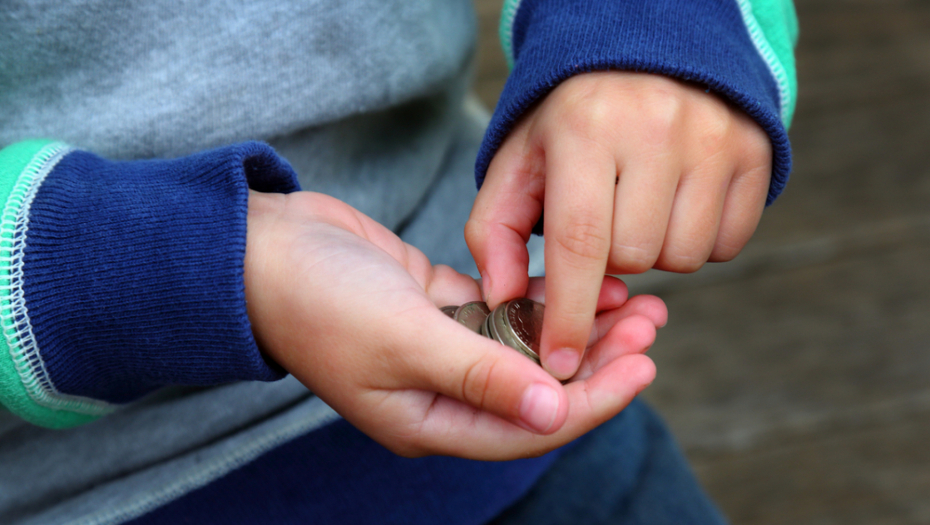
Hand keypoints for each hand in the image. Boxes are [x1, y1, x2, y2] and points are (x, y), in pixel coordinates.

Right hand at [243, 190, 665, 459]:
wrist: (261, 250)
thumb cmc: (318, 300)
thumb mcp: (403, 341)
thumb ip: (481, 375)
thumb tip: (553, 412)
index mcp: (428, 419)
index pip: (529, 425)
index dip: (591, 400)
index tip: (644, 366)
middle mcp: (440, 391)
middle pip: (537, 387)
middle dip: (596, 360)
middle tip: (651, 325)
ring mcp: (440, 348)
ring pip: (526, 345)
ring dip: (575, 325)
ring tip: (634, 299)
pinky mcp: (437, 306)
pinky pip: (503, 310)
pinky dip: (539, 298)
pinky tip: (580, 280)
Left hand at [466, 71, 770, 379]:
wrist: (641, 59)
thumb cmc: (568, 126)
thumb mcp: (517, 165)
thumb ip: (493, 233)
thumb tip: (502, 301)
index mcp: (586, 128)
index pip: (580, 242)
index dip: (570, 313)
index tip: (560, 363)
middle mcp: (656, 128)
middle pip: (635, 258)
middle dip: (610, 261)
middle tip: (602, 221)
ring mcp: (714, 138)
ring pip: (684, 258)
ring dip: (655, 253)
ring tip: (637, 209)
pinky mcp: (754, 153)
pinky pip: (727, 244)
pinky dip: (698, 241)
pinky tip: (675, 204)